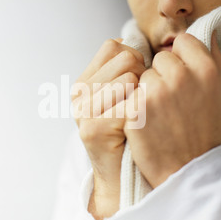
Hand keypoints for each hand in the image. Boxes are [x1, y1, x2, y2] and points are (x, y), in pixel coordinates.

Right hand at [72, 39, 145, 219]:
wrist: (120, 177)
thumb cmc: (129, 133)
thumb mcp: (120, 97)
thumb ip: (121, 69)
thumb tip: (130, 43)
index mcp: (84, 82)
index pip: (113, 46)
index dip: (133, 60)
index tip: (136, 84)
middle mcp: (79, 93)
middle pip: (125, 58)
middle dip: (141, 77)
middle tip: (138, 104)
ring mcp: (83, 110)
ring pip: (129, 78)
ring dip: (141, 96)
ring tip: (136, 116)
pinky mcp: (93, 128)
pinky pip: (130, 102)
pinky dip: (140, 114)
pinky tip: (136, 129)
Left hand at [124, 32, 220, 188]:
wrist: (186, 168)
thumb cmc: (203, 130)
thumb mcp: (218, 93)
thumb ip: (212, 58)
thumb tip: (208, 31)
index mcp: (205, 69)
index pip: (182, 42)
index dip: (179, 59)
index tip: (179, 78)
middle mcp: (181, 76)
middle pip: (159, 58)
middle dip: (161, 75)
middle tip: (168, 101)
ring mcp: (156, 92)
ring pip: (141, 75)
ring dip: (145, 90)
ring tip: (157, 113)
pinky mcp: (136, 107)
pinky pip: (130, 93)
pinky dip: (133, 105)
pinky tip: (145, 121)